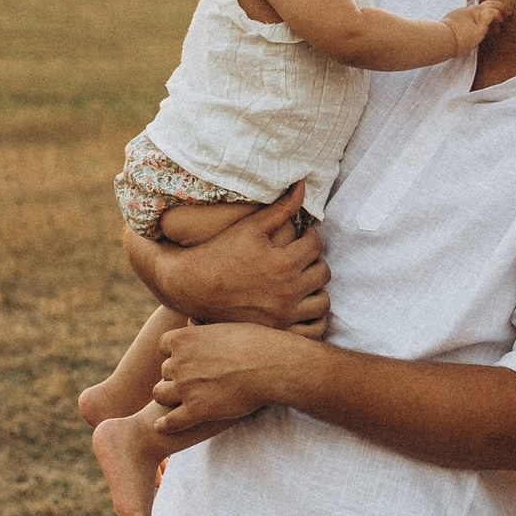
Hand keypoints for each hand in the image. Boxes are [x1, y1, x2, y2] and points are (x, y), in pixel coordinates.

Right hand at [148, 179, 329, 330]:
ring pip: (323, 303)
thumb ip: (281, 208)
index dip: (310, 238)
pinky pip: (313, 330)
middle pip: (323, 273)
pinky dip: (314, 319)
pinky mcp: (277, 331)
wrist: (192, 287)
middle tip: (302, 258)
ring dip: (317, 289)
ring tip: (303, 280)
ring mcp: (283, 316)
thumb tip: (304, 185)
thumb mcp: (250, 227)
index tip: (301, 237)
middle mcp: (287, 292)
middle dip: (315, 262)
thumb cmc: (220, 252)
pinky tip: (301, 305)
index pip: (316, 246)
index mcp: (284, 264)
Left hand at [152, 319, 319, 441]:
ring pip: (160, 394)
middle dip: (175, 376)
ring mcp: (186, 387)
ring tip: (180, 401)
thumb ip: (204, 327)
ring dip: (169, 397)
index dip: (175, 353)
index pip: (163, 346)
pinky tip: (163, 426)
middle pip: (164, 371)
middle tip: (193, 381)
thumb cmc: (258, 342)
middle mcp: (179, 362)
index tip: (187, 359)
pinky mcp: (196, 411)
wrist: (275, 366)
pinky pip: (170, 422)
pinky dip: (165, 425)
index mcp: (184, 338)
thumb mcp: (227, 325)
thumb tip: (190, 321)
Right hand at [444, 0, 507, 57]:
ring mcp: (474, 16)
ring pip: (491, 5)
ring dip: (501, 9)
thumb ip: (453, 34)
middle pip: (485, 4)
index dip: (485, 13)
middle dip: (496, 6)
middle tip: (505, 13)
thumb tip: (452, 43)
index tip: (491, 23)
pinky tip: (501, 21)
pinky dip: (498, 15)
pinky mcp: (480, 22)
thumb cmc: (441, 40)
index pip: (476, 10)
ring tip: (508, 14)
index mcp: (461, 15)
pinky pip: (492, 13)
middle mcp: (468, 12)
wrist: (441, 39)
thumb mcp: (447, 34)